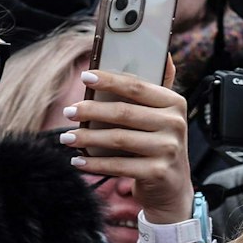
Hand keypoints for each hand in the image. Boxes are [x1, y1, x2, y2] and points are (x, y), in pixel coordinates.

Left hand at [64, 67, 192, 221]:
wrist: (173, 189)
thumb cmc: (159, 146)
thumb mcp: (161, 117)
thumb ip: (152, 91)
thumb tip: (160, 53)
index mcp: (174, 103)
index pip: (137, 86)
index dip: (109, 80)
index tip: (84, 77)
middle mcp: (175, 124)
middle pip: (124, 112)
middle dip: (91, 111)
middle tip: (69, 112)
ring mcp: (168, 149)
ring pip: (118, 138)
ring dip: (87, 138)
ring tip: (66, 138)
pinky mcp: (158, 172)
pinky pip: (119, 165)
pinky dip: (94, 163)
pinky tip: (78, 161)